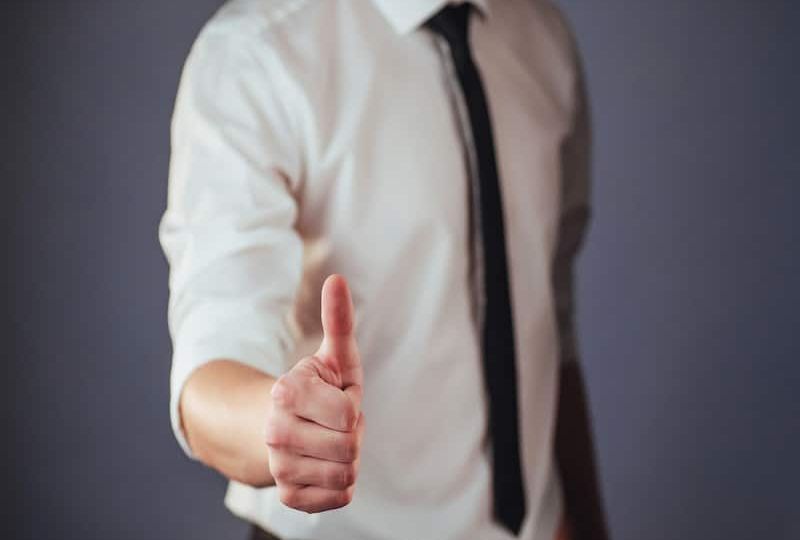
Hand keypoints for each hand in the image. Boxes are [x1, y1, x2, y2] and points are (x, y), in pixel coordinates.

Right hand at [266, 274, 363, 512]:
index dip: (351, 409)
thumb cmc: (319, 389)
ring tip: (330, 443)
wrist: (282, 428)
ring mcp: (278, 465)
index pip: (347, 416)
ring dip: (347, 459)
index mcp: (285, 392)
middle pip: (348, 448)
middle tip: (335, 425)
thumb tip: (337, 278)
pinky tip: (324, 466)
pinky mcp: (287, 495)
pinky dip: (340, 484)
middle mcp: (274, 430)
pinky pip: (336, 498)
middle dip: (352, 436)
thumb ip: (338, 320)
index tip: (335, 400)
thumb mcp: (333, 356)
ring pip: (344, 474)